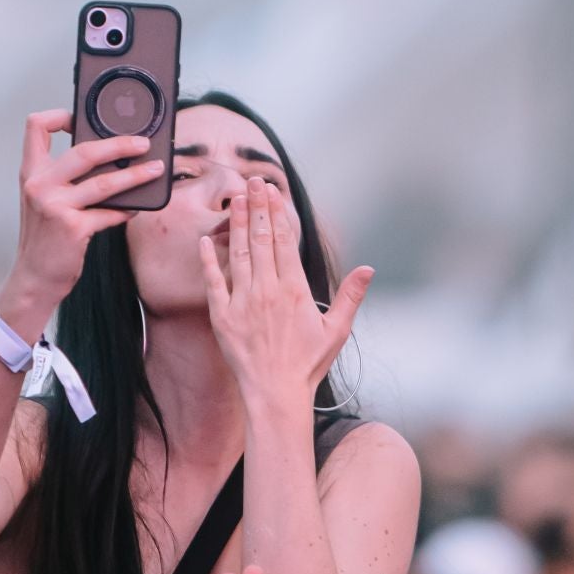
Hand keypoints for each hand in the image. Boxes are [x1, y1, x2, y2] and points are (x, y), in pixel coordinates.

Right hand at [2, 109, 163, 330]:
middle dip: (119, 144)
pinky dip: (126, 211)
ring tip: (155, 170)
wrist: (34, 278)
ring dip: (135, 176)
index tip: (82, 117)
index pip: (35, 127)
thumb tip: (107, 161)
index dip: (59, 115)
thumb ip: (63, 180)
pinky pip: (108, 214)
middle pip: (83, 151)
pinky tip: (137, 208)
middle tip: (142, 143)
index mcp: (31, 173)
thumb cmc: (44, 239)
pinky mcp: (72, 228)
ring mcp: (55, 206)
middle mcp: (39, 185)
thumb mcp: (43, 202)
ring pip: (104, 182)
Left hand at [199, 176, 372, 408]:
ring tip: (233, 199)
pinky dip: (208, 260)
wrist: (276, 393)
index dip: (276, 212)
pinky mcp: (223, 316)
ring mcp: (243, 302)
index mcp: (294, 289)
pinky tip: (205, 239)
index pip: (283, 241)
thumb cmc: (308, 364)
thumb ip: (351, 296)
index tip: (271, 191)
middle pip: (260, 239)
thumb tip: (369, 268)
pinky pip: (213, 282)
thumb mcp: (336, 329)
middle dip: (256, 207)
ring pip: (238, 253)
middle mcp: (267, 290)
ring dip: (234, 224)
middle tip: (252, 181)